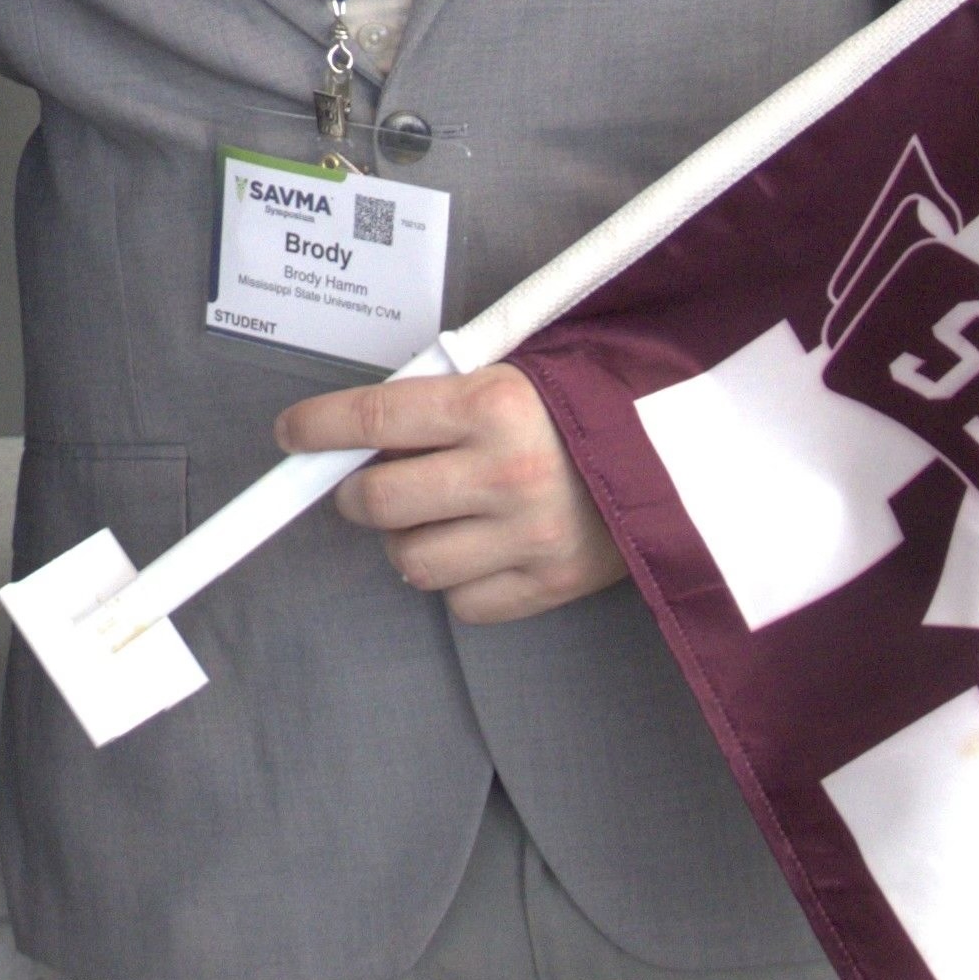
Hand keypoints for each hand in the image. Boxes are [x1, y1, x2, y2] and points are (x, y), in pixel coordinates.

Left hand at [274, 363, 626, 621]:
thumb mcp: (514, 377)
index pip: (375, 416)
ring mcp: (530, 535)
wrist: (686, 458)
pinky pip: (463, 603)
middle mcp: (507, 472)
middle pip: (380, 501)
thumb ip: (441, 402)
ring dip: (404, 541)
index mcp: (494, 404)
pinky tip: (477, 549)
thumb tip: (357, 433)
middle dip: (356, 496)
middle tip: (363, 488)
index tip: (292, 435)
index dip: (319, 428)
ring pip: (412, 562)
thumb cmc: (586, 409)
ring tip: (430, 519)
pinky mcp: (550, 585)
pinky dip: (456, 581)